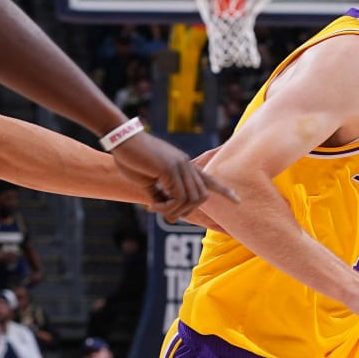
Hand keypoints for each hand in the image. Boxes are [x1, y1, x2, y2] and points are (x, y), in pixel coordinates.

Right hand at [113, 133, 238, 221]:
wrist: (120, 139)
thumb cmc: (131, 159)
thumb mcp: (148, 182)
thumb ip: (161, 197)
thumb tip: (171, 217)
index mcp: (183, 166)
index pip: (209, 179)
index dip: (224, 190)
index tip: (238, 201)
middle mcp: (186, 165)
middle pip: (202, 197)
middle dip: (186, 212)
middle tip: (165, 213)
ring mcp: (180, 166)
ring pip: (191, 199)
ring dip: (174, 212)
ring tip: (155, 209)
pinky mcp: (170, 168)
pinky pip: (178, 197)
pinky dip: (167, 208)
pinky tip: (153, 206)